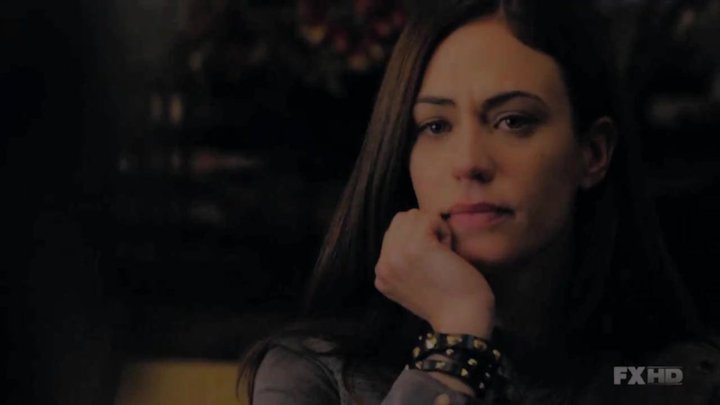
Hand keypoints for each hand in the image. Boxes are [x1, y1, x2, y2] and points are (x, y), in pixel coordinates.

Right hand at [374, 208, 494, 337]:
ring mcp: (397, 254)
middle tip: (439, 256)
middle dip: (423, 230)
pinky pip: (429, 218)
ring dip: (433, 229)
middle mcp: (383, 264)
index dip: (416, 240)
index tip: (430, 264)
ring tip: (443, 254)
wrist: (462, 321)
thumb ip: (403, 263)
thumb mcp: (412, 285)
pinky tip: (449, 252)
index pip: (392, 233)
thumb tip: (409, 234)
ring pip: (413, 215)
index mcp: (381, 274)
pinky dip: (444, 230)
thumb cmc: (448, 304)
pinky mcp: (417, 246)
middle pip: (400, 220)